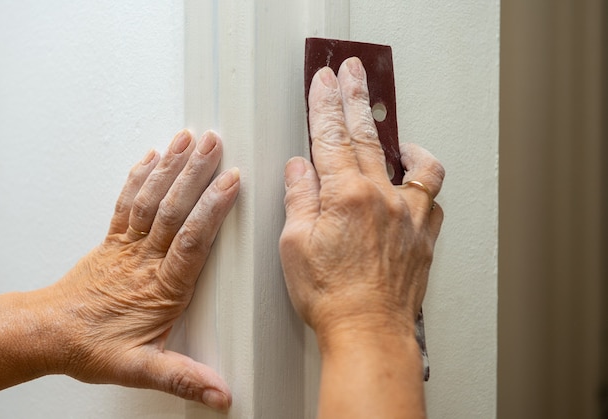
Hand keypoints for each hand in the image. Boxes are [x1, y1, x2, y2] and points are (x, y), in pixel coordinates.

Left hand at [41, 130, 237, 410]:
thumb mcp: (141, 368)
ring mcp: (127, 244)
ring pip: (151, 198)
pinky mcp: (114, 239)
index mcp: (160, 286)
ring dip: (171, 165)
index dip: (211, 208)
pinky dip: (140, 176)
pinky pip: (127, 201)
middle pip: (172, 208)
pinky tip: (153, 157)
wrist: (50, 333)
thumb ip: (182, 377)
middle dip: (194, 171)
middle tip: (213, 142)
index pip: (190, 239)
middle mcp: (144, 258)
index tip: (230, 182)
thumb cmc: (92, 345)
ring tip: (189, 139)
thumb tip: (219, 391)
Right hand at [280, 57, 444, 344]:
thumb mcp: (295, 245)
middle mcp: (383, 197)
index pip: (330, 136)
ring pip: (414, 162)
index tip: (324, 81)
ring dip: (402, 140)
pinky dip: (422, 183)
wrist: (368, 331)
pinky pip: (432, 197)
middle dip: (355, 98)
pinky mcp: (425, 234)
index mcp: (346, 196)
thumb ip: (299, 198)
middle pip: (366, 136)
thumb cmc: (330, 296)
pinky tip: (411, 183)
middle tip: (352, 74)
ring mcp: (409, 214)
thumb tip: (299, 168)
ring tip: (395, 134)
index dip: (324, 104)